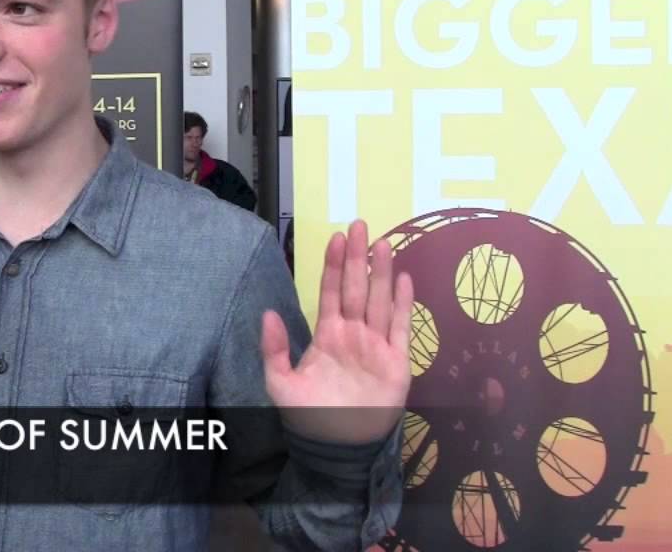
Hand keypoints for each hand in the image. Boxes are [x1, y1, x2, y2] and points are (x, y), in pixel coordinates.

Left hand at [262, 219, 412, 444]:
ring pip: (379, 300)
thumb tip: (267, 313)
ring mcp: (376, 345)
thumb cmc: (310, 416)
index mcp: (328, 334)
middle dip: (358, 258)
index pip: (330, 291)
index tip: (336, 238)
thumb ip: (274, 349)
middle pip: (356, 288)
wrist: (339, 448)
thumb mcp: (281, 383)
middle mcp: (353, 333)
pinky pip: (401, 327)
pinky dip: (403, 304)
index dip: (333, 265)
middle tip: (360, 224)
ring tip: (383, 243)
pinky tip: (404, 279)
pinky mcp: (397, 362)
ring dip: (382, 273)